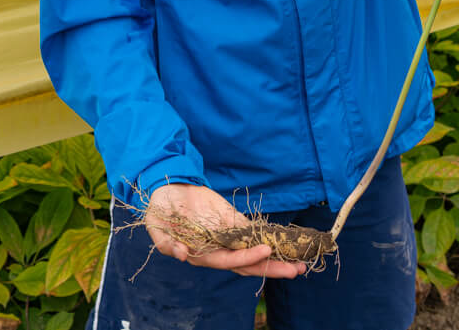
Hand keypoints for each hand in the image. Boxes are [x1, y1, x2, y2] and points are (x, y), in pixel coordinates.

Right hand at [142, 183, 305, 278]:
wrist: (167, 188)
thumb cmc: (160, 210)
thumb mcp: (157, 227)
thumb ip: (167, 243)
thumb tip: (183, 255)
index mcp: (202, 255)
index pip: (229, 261)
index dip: (247, 258)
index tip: (265, 250)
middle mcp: (218, 250)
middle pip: (248, 264)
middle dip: (272, 268)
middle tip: (296, 270)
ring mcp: (227, 236)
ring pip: (254, 252)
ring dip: (276, 259)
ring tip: (300, 264)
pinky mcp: (232, 222)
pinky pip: (252, 232)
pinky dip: (269, 238)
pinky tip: (287, 244)